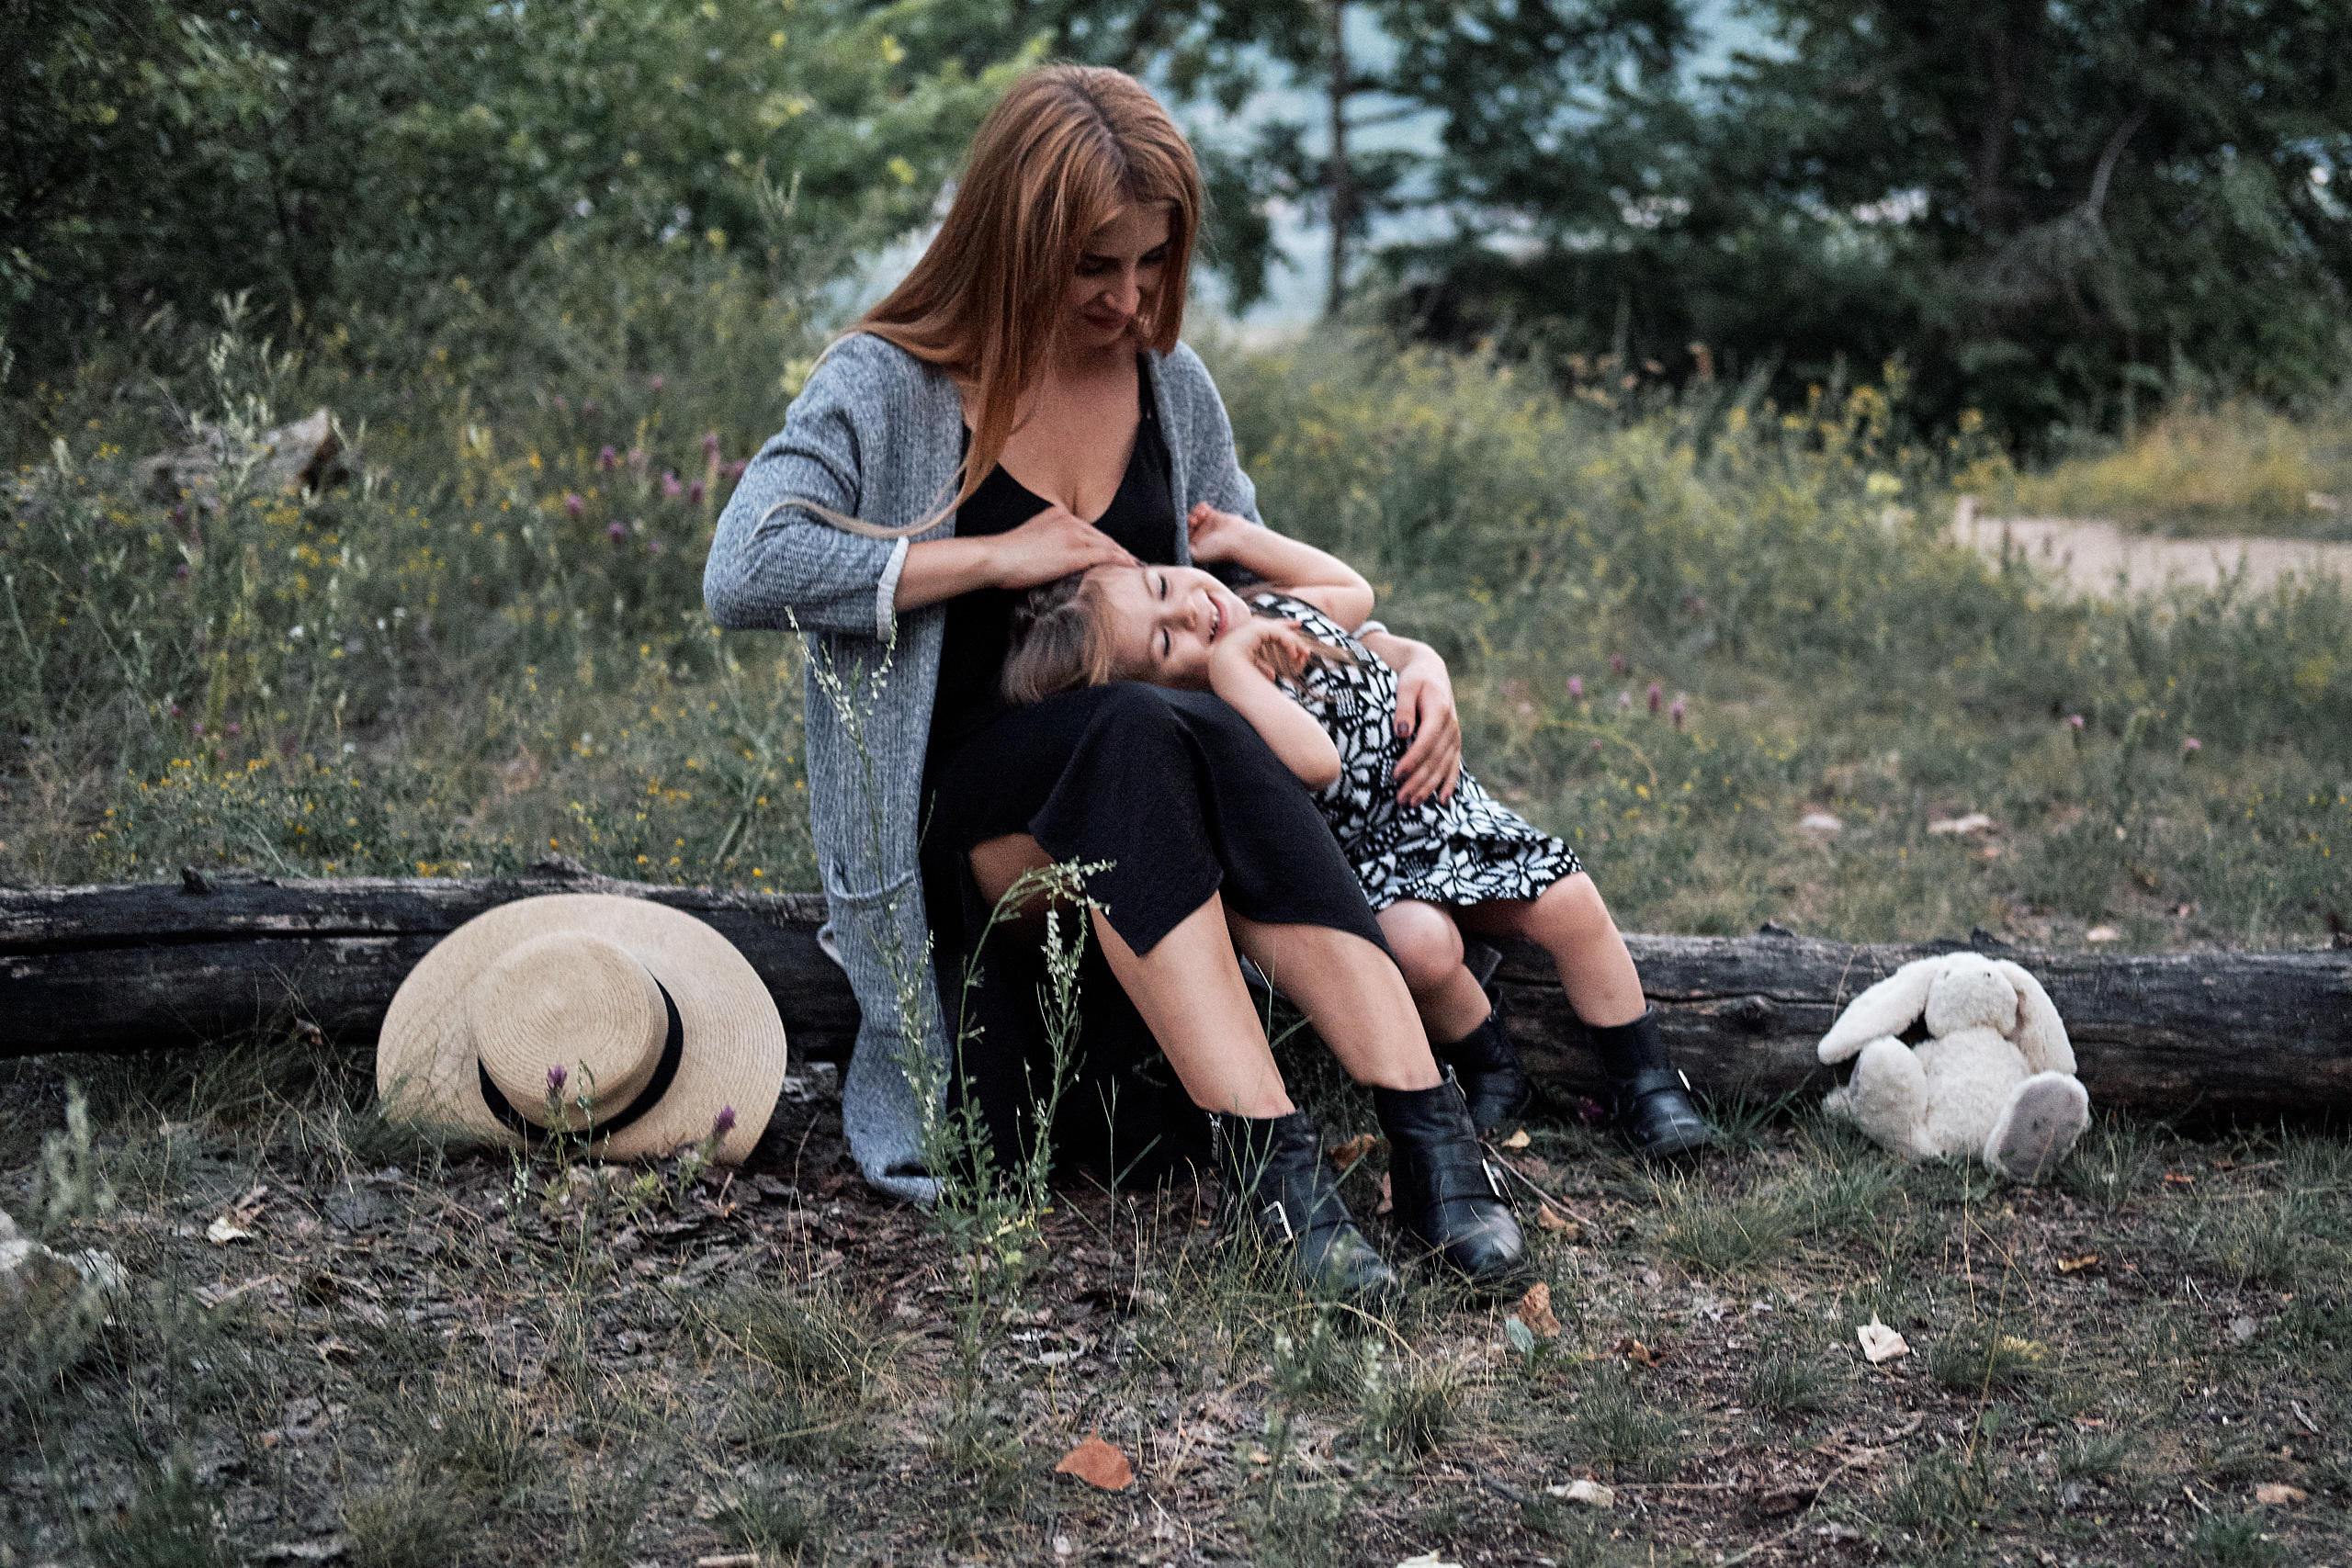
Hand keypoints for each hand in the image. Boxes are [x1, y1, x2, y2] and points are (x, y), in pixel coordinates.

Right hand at [990, 504, 1137, 589]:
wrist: (996, 558)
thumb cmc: (1006, 556)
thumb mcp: (1029, 540)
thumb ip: (1046, 542)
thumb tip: (1054, 557)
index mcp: (1057, 515)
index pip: (1087, 530)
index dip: (1103, 542)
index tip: (1113, 551)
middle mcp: (1067, 520)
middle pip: (1100, 536)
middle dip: (1117, 548)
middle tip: (1130, 560)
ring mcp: (1072, 535)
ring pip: (1106, 544)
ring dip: (1122, 555)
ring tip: (1133, 565)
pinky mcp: (1074, 552)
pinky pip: (1105, 555)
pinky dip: (1120, 560)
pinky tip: (1129, 566)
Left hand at [1186, 501, 1251, 563]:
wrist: (1237, 540)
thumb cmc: (1218, 549)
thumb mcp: (1196, 554)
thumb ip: (1184, 548)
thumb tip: (1178, 540)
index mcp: (1195, 544)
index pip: (1182, 533)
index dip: (1182, 527)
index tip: (1190, 525)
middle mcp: (1200, 535)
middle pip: (1186, 522)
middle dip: (1189, 519)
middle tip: (1196, 521)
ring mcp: (1207, 524)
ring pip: (1194, 514)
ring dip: (1195, 512)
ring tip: (1202, 515)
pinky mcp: (1214, 515)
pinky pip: (1202, 507)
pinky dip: (1201, 506)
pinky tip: (1205, 509)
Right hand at [1210, 612, 1305, 684]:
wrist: (1222, 668)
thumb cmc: (1232, 672)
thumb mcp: (1251, 670)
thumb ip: (1262, 669)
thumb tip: (1273, 676)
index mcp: (1248, 638)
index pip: (1267, 632)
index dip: (1281, 629)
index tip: (1295, 627)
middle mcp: (1250, 630)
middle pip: (1274, 626)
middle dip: (1288, 626)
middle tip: (1300, 628)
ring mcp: (1253, 627)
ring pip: (1280, 632)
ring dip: (1294, 644)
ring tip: (1304, 656)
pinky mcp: (1258, 628)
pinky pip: (1279, 634)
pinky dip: (1289, 644)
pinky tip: (1293, 655)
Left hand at [1385, 641, 1461, 806]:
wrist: (1432, 672)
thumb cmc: (1414, 678)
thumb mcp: (1406, 686)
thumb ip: (1403, 707)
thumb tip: (1401, 732)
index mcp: (1439, 711)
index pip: (1426, 741)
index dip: (1412, 760)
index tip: (1396, 775)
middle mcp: (1450, 727)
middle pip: (1434, 760)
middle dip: (1418, 781)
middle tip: (1400, 799)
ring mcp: (1454, 736)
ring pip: (1443, 767)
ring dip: (1429, 788)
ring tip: (1412, 804)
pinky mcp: (1454, 743)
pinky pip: (1454, 767)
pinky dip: (1449, 785)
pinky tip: (1442, 802)